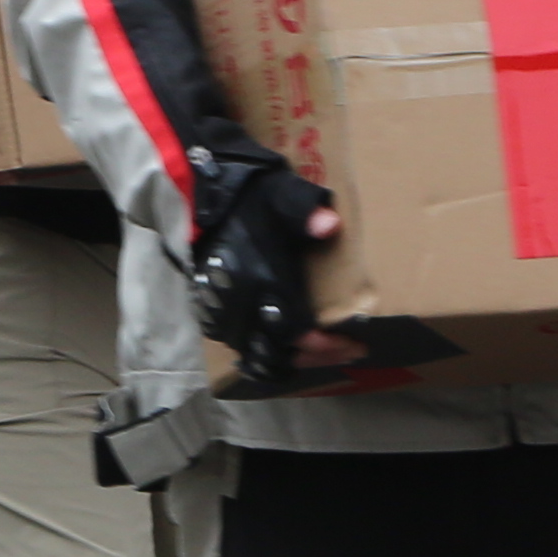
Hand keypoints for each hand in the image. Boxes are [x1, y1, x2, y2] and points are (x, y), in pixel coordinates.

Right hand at [191, 152, 357, 379]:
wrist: (202, 198)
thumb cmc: (249, 199)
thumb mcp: (281, 197)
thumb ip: (304, 210)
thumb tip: (330, 225)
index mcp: (261, 282)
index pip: (296, 333)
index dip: (326, 346)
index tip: (355, 344)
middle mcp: (240, 307)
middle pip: (280, 355)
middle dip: (317, 358)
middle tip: (347, 351)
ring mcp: (222, 315)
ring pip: (258, 359)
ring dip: (292, 359)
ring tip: (323, 352)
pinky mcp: (212, 314)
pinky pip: (241, 350)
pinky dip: (268, 354)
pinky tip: (289, 344)